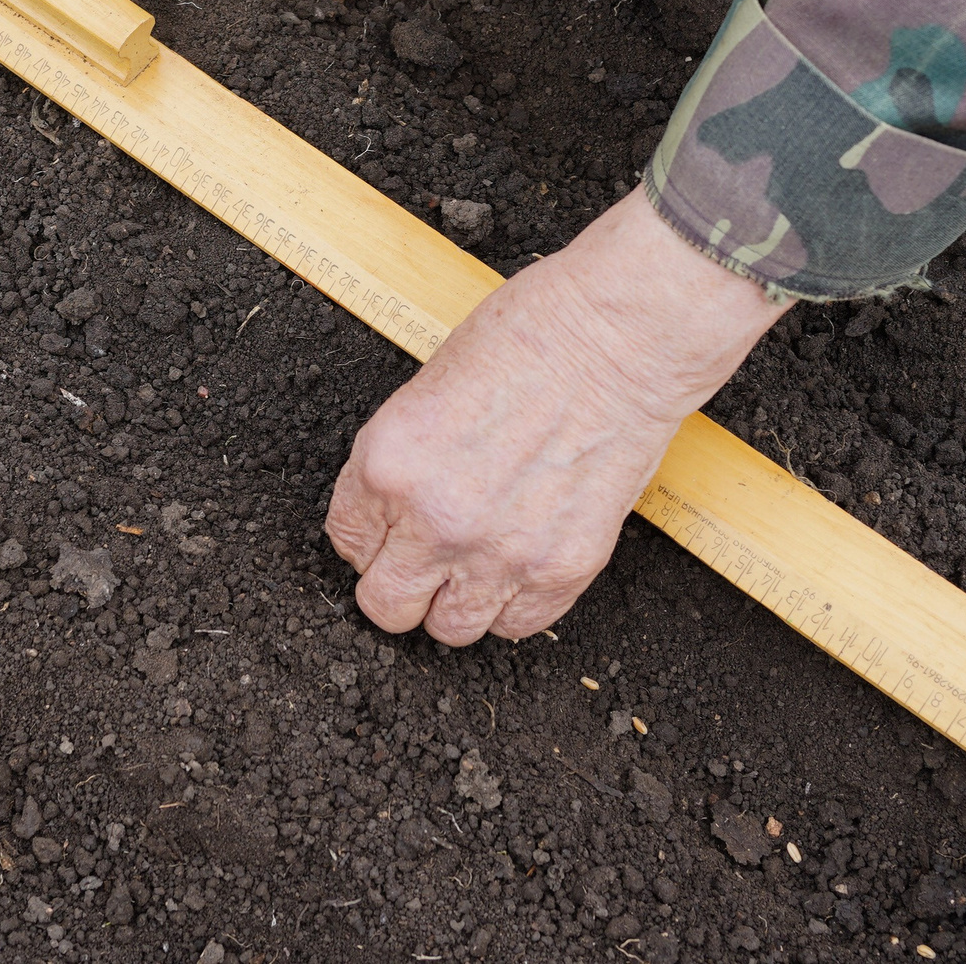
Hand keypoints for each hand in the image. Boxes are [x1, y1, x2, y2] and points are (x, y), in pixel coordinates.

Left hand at [324, 188, 790, 643]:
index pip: (347, 543)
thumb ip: (402, 464)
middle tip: (423, 560)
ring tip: (476, 562)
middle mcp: (435, 519)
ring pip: (449, 629)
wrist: (617, 336)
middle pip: (386, 605)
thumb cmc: (530, 337)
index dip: (371, 536)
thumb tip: (393, 513)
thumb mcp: (427, 390)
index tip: (391, 529)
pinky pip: (518, 625)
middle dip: (399, 584)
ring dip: (455, 600)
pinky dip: (514, 602)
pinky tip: (521, 561)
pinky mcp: (561, 568)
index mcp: (387, 465)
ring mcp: (499, 552)